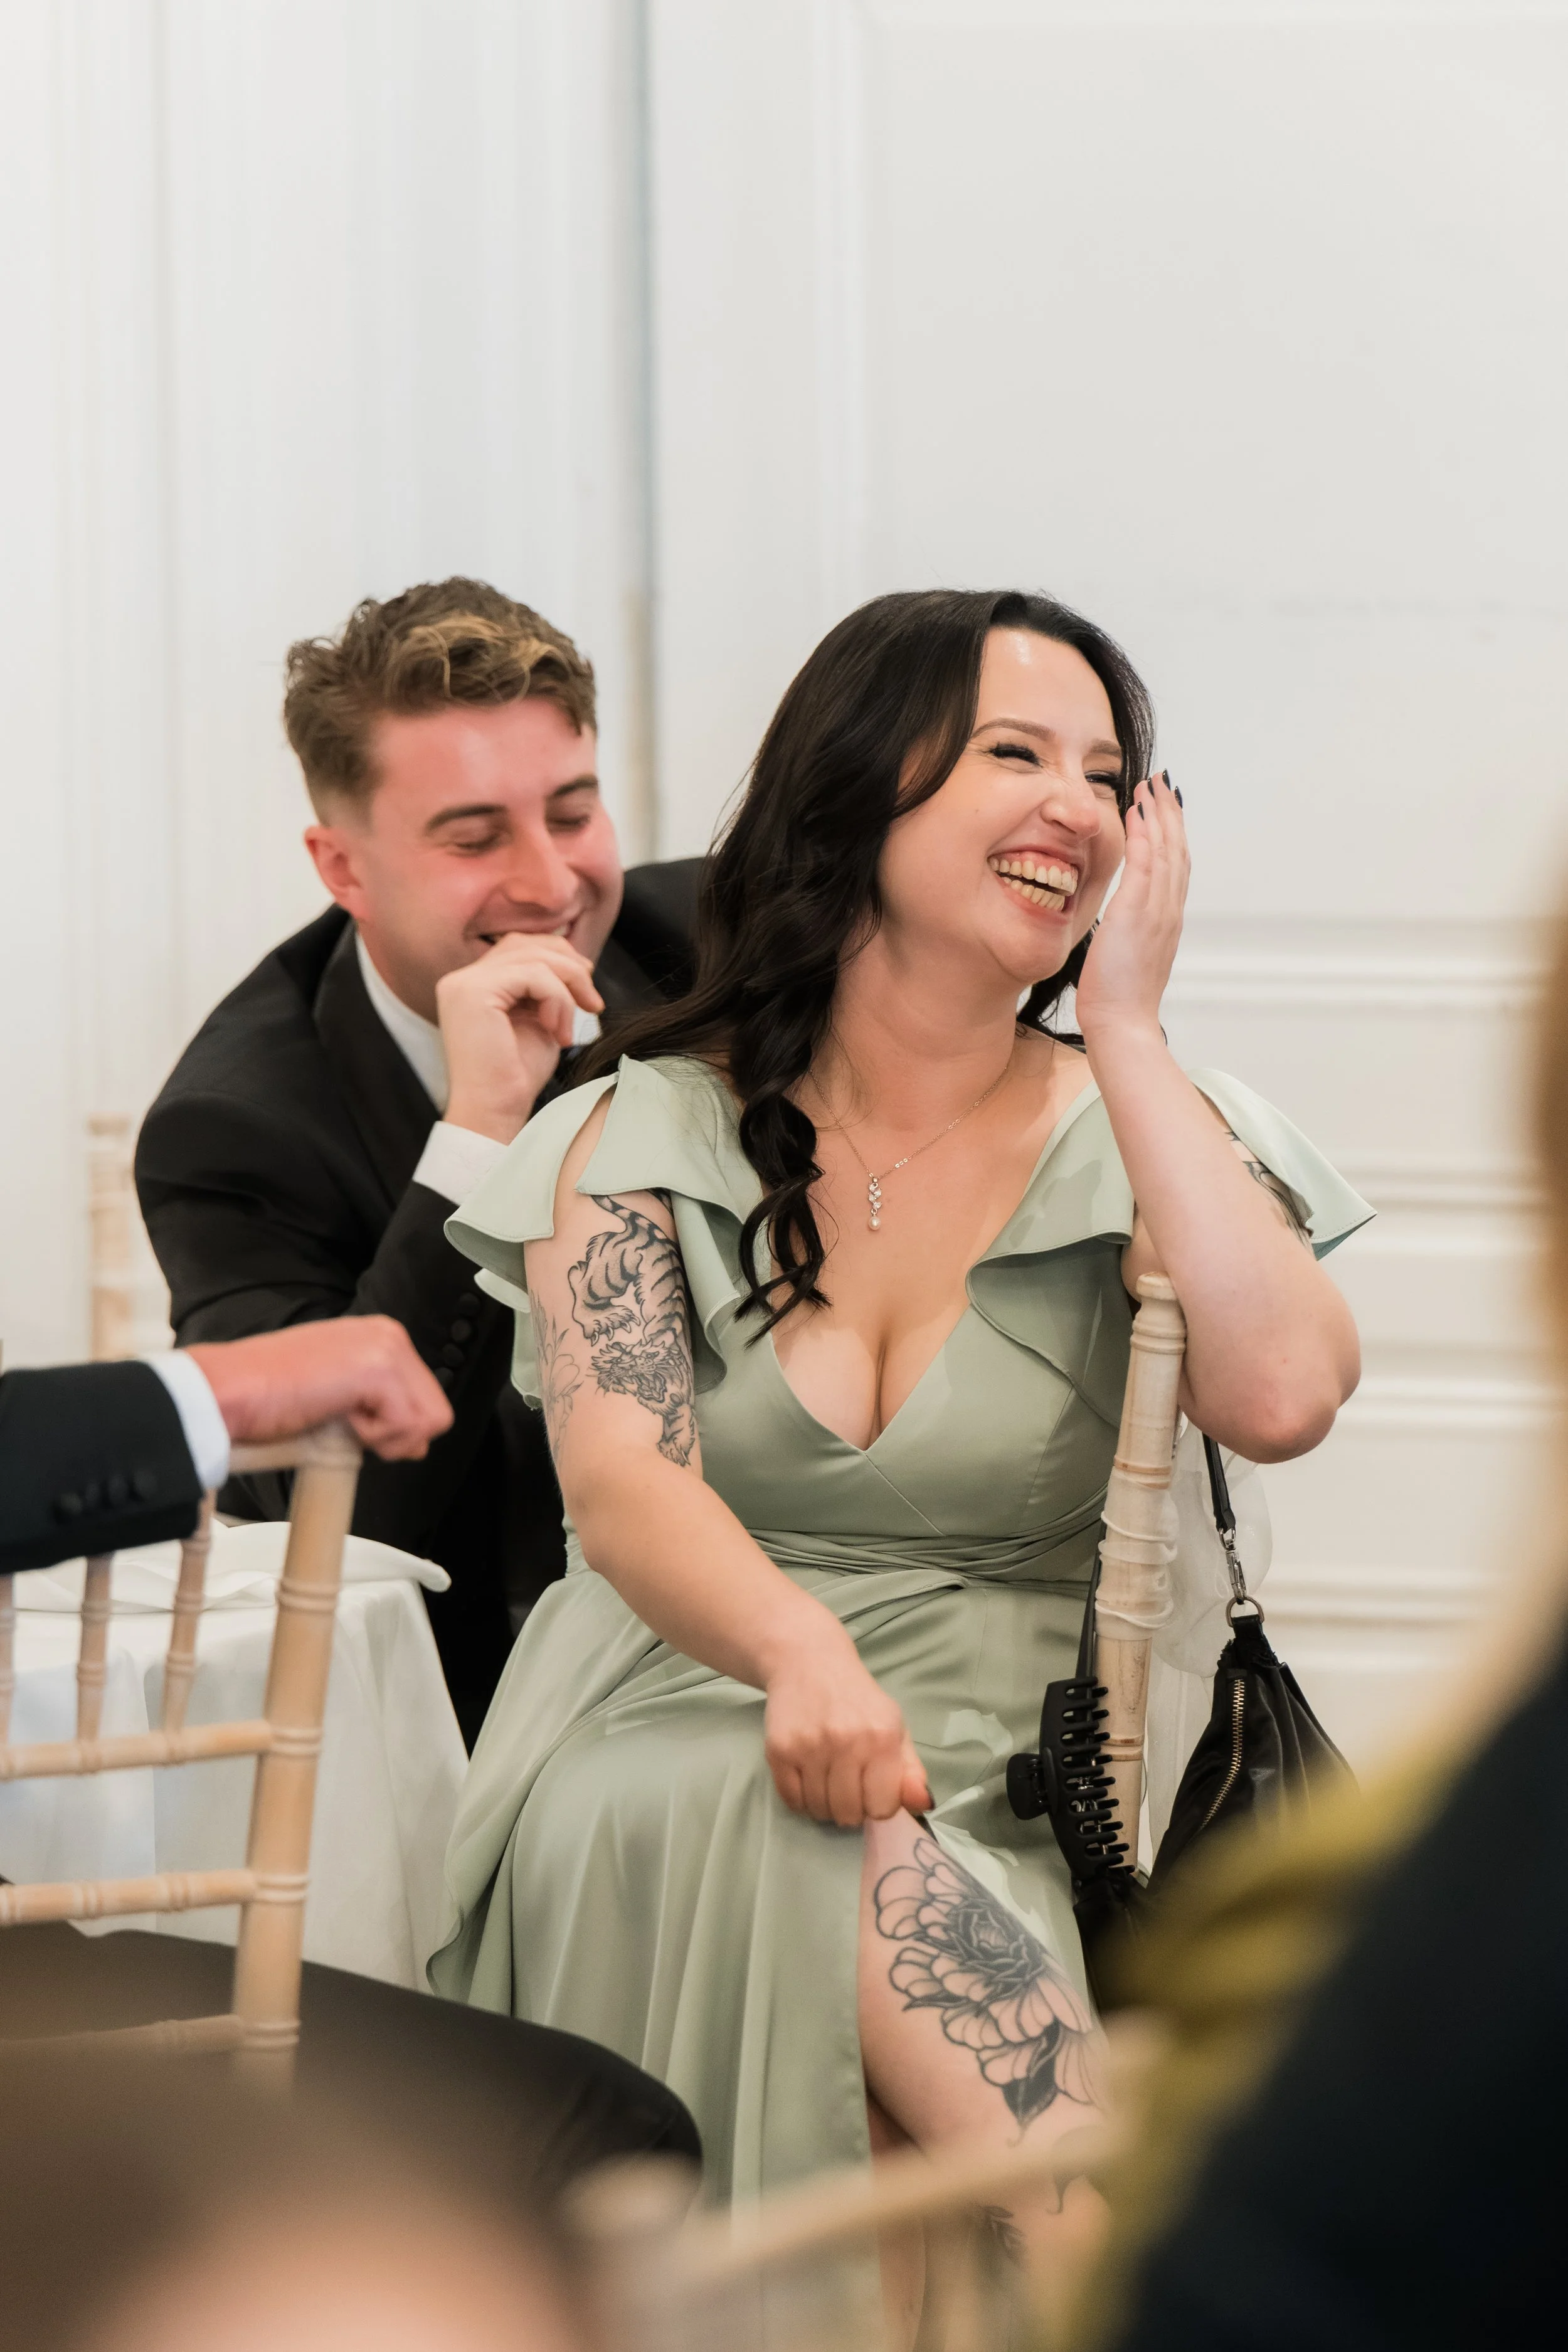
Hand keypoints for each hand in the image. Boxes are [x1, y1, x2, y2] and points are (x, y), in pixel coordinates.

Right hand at [187, 1319, 452, 1460]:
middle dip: (395, 1434)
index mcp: (379, 1336)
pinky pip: (406, 1427)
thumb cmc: (269, 1398)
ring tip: (340, 1420)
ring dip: (384, 1437)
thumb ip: (381, 1407)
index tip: (352, 1422)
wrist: (228, 1392)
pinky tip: (336, 1416)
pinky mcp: (378, 1371)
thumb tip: (418, 1443)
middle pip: (435, 1411)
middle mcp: (388, 1334)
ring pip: (428, 1421)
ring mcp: (385, 1349)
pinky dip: (372, 1438)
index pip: (425, 1397)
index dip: (394, 1427)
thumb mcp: (338, 1395)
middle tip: (347, 1426)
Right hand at [438, 935, 604, 1144]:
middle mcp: (461, 979)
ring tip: (570, 1029)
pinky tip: (558, 1033)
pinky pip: (534, 976)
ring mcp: (463, 984)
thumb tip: (577, 964)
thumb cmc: (515, 1078)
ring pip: (534, 958)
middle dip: (569, 966)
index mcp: (471, 985)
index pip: (518, 947)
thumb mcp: (537, 1021)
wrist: (494, 1114)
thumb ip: (546, 990)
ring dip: (568, 988)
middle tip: (592, 1001)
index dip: (558, 958)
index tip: (586, 989)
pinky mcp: (474, 993)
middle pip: (526, 944)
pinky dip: (558, 1001)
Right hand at [764, 1629, 931, 1826]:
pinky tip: (808, 1779)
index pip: (883, 1808)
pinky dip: (801, 1799)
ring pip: (819, 1810)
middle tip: (849, 1786)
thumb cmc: (858, 1701)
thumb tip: (923, 1805)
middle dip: (851, 1809)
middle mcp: (846, 1742)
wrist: (810, 1663)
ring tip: (828, 1780)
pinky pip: (792, 1801)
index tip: (873, 1790)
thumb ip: (911, 1770)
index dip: (879, 1805)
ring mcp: (810, 1747)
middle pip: (849, 1813)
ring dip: (825, 1804)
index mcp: (882, 1737)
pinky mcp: (779, 1750)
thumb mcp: (895, 1727)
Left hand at [1075, 771, 1188, 1050]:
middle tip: (1162, 783)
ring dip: (1157, 814)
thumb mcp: (1128, 958)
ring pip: (1165, 850)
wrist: (1122, 1024)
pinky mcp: (1137, 912)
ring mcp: (1157, 910)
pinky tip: (1136, 812)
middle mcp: (1169, 911)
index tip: (1163, 809)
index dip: (1172, 835)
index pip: (1175, 868)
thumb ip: (1130, 935)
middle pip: (1177, 851)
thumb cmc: (1119, 1000)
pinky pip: (1145, 862)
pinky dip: (1143, 833)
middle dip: (1169, 814)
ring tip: (1149, 785)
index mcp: (1166, 922)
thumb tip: (1122, 925)